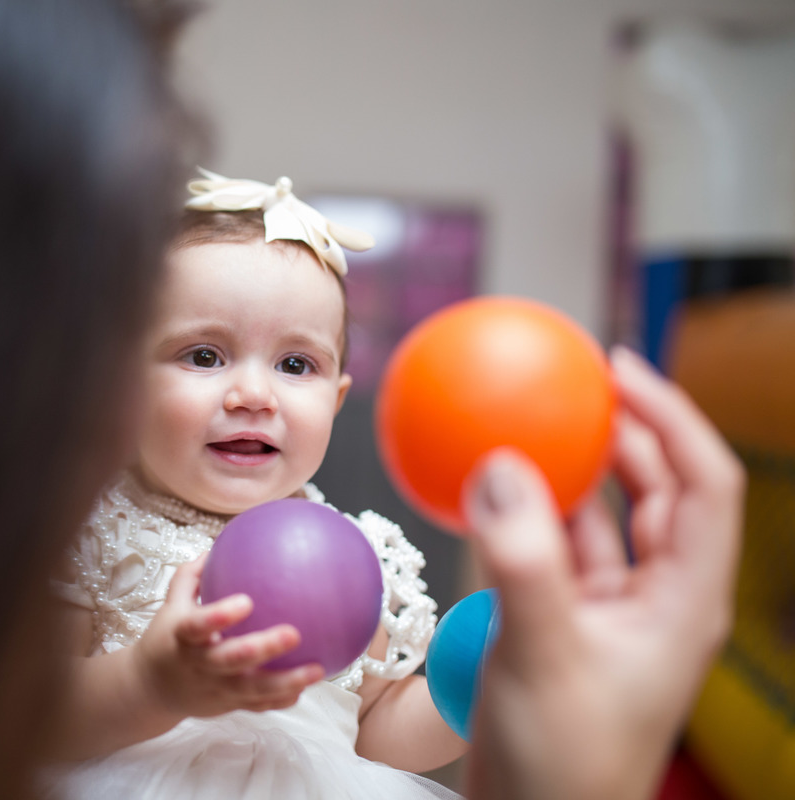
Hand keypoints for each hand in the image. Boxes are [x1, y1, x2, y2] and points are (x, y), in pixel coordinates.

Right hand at [133, 554, 324, 717]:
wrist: (150, 688)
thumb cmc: (167, 638)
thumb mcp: (170, 605)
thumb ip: (191, 576)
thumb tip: (217, 545)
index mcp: (183, 637)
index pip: (199, 626)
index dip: (220, 616)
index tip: (247, 601)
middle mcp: (200, 665)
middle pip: (231, 660)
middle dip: (263, 649)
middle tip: (295, 633)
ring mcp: (215, 688)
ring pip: (252, 689)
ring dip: (286, 681)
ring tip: (318, 670)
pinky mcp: (227, 705)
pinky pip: (257, 705)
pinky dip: (281, 700)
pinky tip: (306, 688)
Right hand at [463, 346, 744, 799]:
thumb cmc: (563, 759)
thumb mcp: (543, 652)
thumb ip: (523, 558)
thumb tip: (498, 466)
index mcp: (683, 599)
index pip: (703, 483)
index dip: (671, 414)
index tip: (617, 367)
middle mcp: (655, 597)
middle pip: (657, 487)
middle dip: (622, 428)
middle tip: (570, 379)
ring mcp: (611, 609)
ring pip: (603, 516)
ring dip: (570, 468)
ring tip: (528, 420)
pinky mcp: (566, 620)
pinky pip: (551, 547)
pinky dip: (525, 512)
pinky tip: (488, 490)